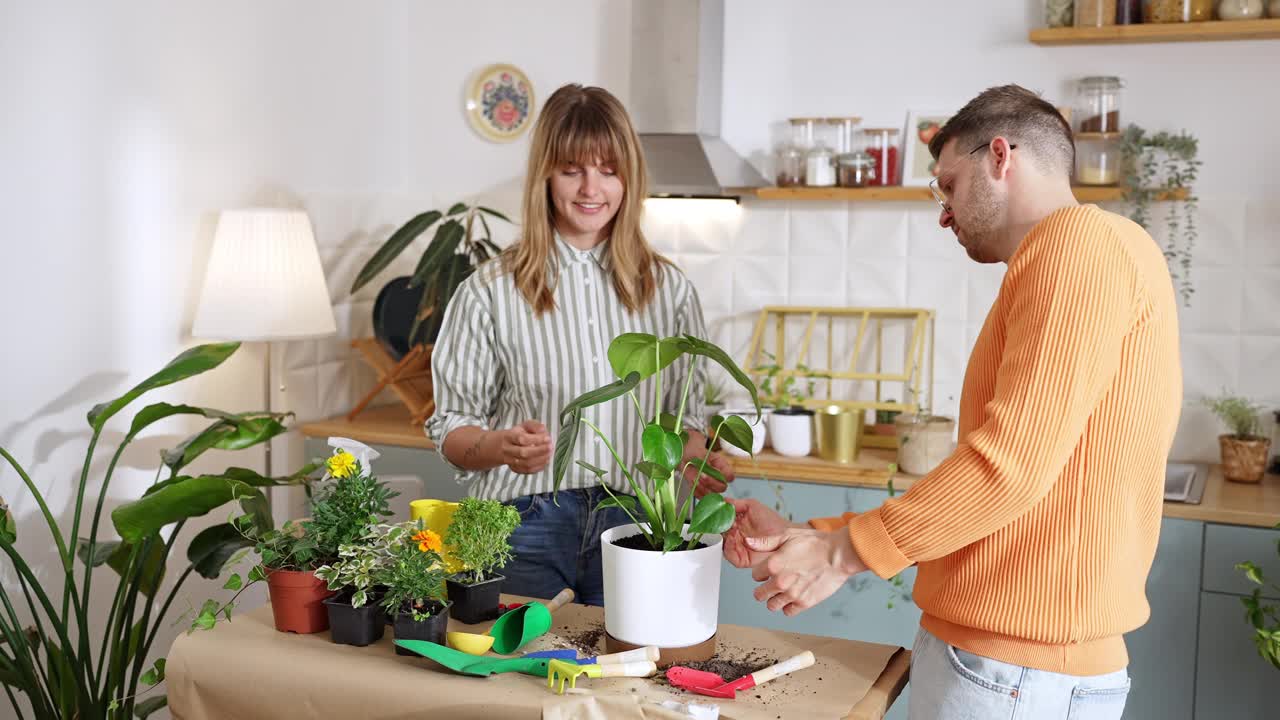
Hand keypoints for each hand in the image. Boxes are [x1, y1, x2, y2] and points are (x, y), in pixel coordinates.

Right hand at [496, 420, 551, 473]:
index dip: (536, 439)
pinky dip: (538, 467)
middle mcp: (507, 449)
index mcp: (508, 436)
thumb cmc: (517, 434)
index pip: (522, 439)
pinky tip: (545, 461)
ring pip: (526, 463)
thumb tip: (543, 430)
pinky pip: (527, 470)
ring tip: (549, 454)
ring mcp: (509, 460)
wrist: (502, 446)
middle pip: (523, 453)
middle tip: (550, 447)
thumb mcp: (525, 426)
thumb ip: (535, 426)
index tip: (547, 438)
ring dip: (541, 459)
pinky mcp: (514, 468)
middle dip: (540, 450)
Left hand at [681, 431, 734, 496]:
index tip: (712, 470)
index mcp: (722, 466)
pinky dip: (696, 491)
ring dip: (702, 488)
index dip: (724, 477)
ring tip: (694, 479)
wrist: (683, 454)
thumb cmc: (694, 450)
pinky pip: (701, 496)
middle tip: (701, 475)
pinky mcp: (702, 489)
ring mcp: (710, 485)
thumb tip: (705, 472)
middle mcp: (718, 477)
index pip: (730, 476)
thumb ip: (704, 463)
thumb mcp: (699, 453)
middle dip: (710, 483)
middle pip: (722, 487)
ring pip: (712, 494)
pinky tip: (692, 482)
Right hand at [721, 497, 792, 568]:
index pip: (720, 522)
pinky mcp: (743, 558)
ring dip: (721, 538)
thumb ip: (736, 503)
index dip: (715, 519)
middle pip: (718, 534)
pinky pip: (730, 556)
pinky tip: (731, 539)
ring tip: (726, 530)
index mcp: (736, 524)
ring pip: (722, 545)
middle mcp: (735, 537)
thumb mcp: (752, 506)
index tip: (713, 514)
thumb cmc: (773, 522)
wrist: (786, 535)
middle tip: (716, 524)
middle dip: (716, 529)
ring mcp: (738, 548)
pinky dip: (728, 548)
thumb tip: (722, 501)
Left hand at [747, 528, 865, 615]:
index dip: (761, 572)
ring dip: (775, 599)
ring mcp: (792, 594)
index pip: (755, 576)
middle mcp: (780, 582)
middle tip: (772, 583)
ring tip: (784, 590)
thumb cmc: (815, 543)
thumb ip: (765, 542)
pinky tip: (794, 596)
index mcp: (773, 564)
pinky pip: (788, 612)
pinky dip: (789, 606)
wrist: (839, 555)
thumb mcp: (788, 535)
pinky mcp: (804, 603)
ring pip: (771, 605)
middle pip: (759, 594)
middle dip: (764, 589)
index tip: (769, 570)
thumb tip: (747, 542)